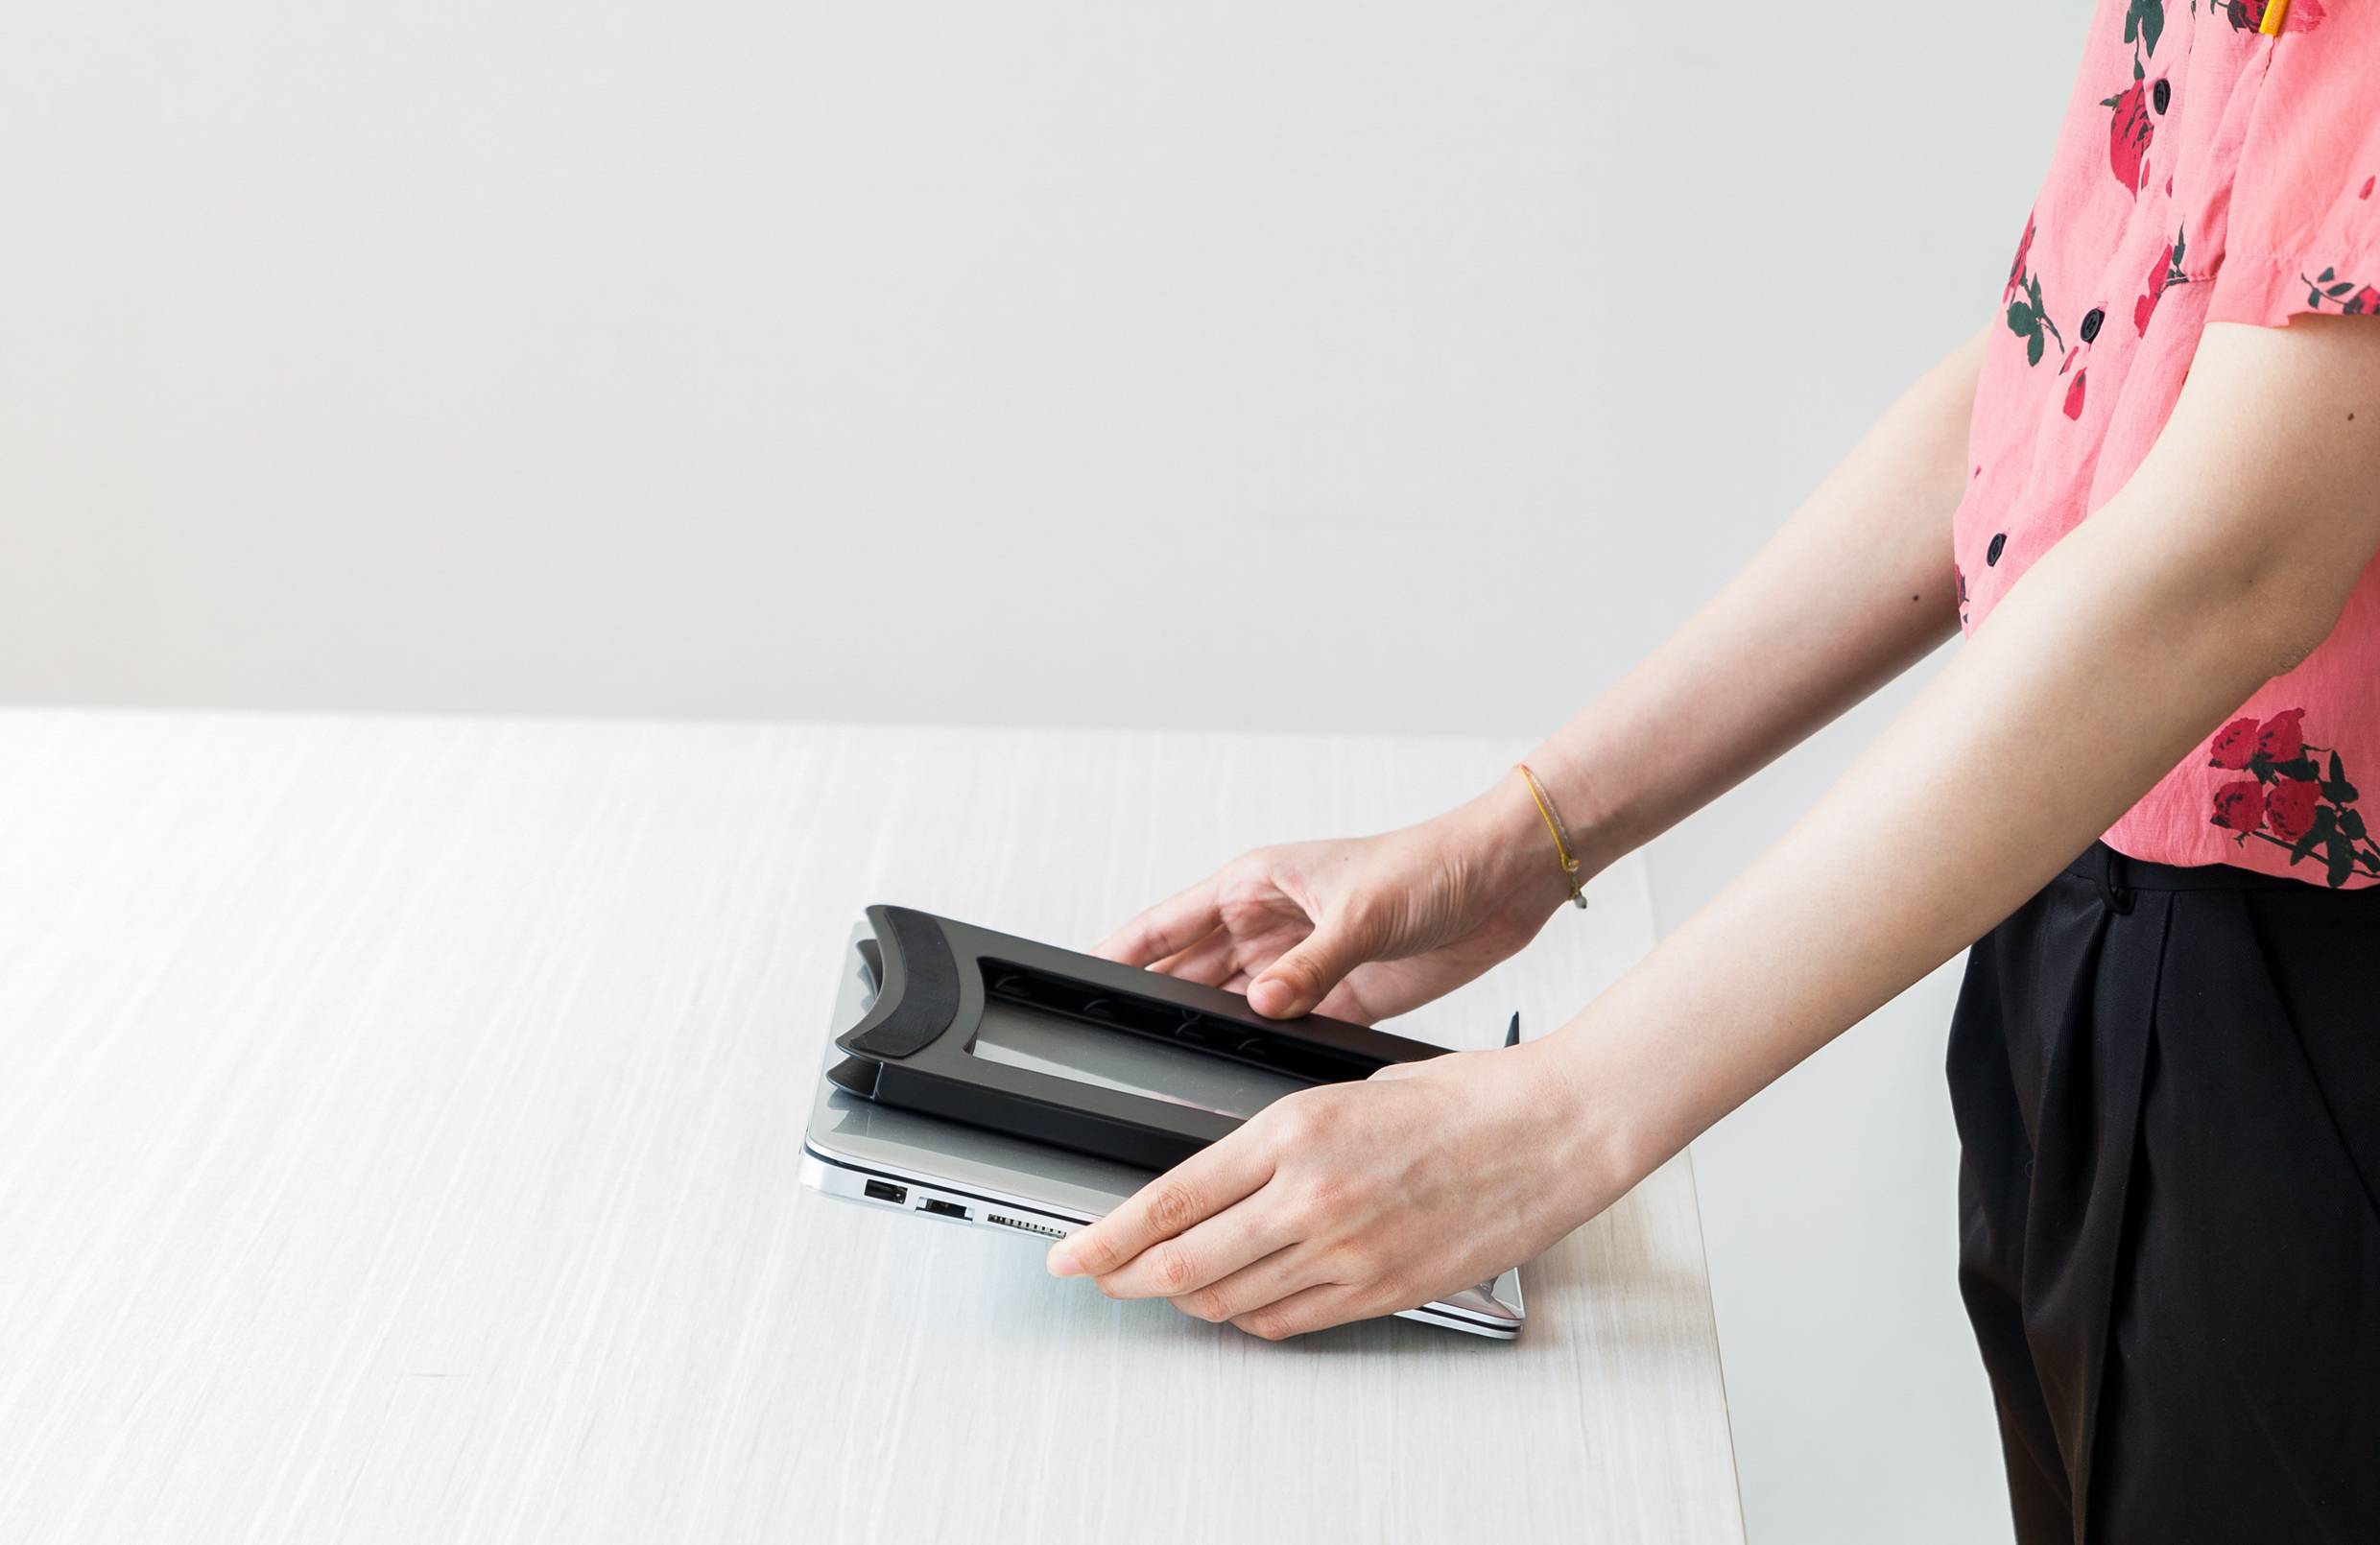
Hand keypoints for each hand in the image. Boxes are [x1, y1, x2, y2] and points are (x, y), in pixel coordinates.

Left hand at [1044, 1039, 1628, 1337]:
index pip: (1169, 1200)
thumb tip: (1223, 1174)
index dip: (1105, 1236)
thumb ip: (1280, 1140)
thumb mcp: (1347, 1090)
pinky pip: (1288, 1323)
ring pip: (1228, 1300)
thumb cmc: (1469, 1097)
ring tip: (1168, 1285)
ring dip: (1186, 1299)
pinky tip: (1241, 1302)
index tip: (1072, 1250)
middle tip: (1099, 1276)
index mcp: (1295, 1131)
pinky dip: (1250, 1318)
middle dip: (1125, 1277)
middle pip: (1181, 1263)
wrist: (1555, 1130)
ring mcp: (1346, 1253)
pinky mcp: (1382, 1291)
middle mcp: (1311, 1198)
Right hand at [1095, 776, 1584, 1021]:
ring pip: (1232, 1004)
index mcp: (1256, 885)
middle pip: (1190, 973)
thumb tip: (1262, 1005)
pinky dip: (1268, 1048)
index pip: (1165, 925)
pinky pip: (1286, 1028)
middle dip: (1159, 1003)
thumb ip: (1310, 966)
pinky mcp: (1340, 995)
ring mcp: (1301, 961)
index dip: (1119, 953)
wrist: (1504, 880)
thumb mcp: (1363, 913)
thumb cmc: (1433, 863)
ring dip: (1213, 1030)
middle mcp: (1270, 924)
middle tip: (1122, 1044)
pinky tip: (1250, 1070)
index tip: (1079, 982)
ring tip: (1180, 1065)